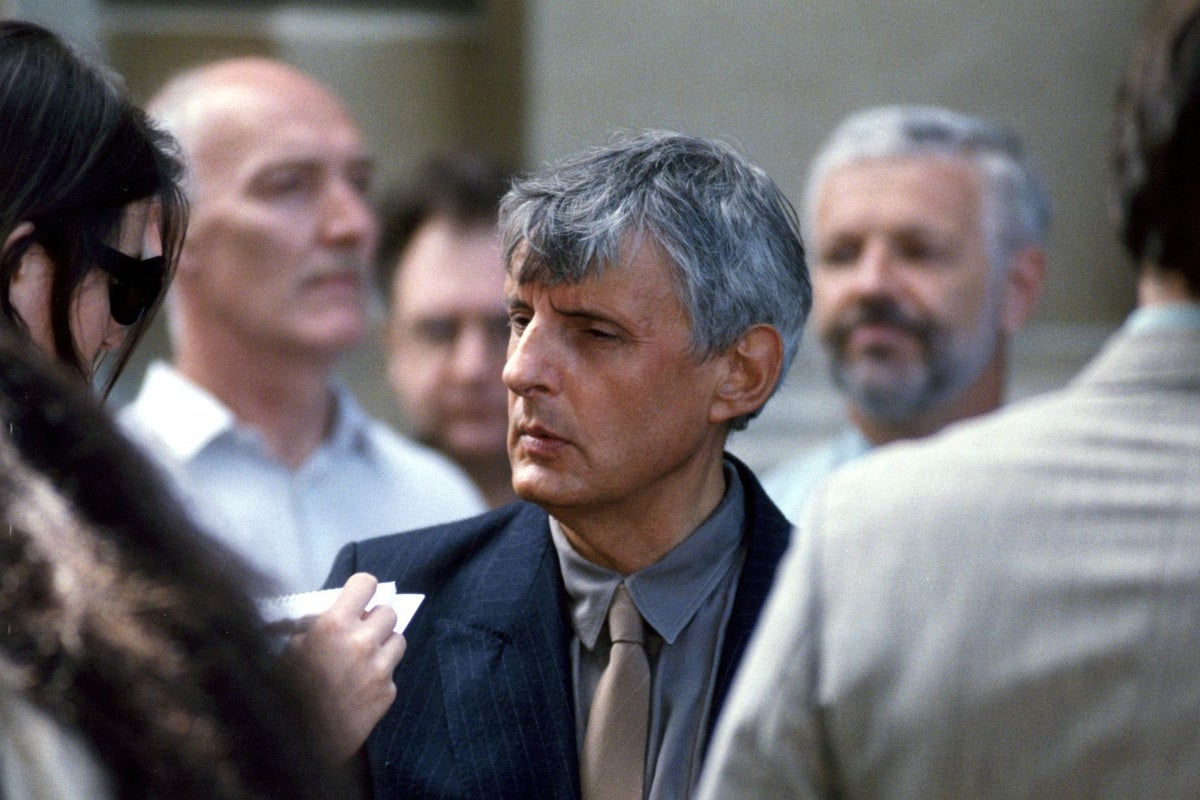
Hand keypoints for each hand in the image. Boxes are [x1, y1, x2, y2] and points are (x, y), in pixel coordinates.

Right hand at [286, 573, 406, 763]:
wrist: (300, 743)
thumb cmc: (287, 691)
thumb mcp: (290, 650)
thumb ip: (315, 627)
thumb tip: (332, 612)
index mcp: (333, 625)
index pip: (366, 584)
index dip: (362, 589)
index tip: (358, 598)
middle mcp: (361, 642)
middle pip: (388, 612)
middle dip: (375, 620)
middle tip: (361, 631)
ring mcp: (379, 669)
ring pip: (399, 639)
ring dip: (384, 644)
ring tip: (364, 658)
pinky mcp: (388, 692)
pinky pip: (392, 671)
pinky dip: (380, 675)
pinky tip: (360, 687)